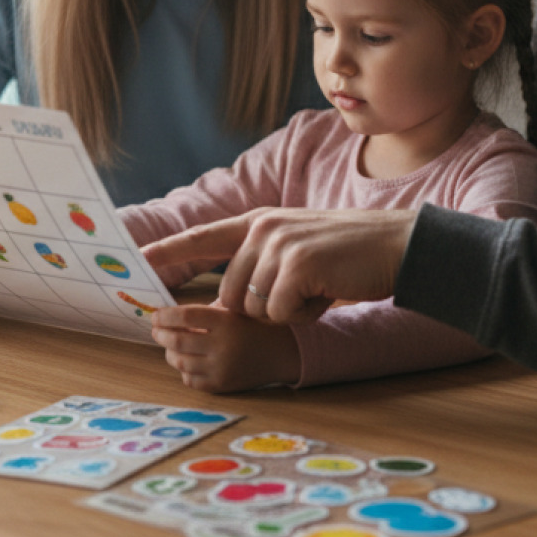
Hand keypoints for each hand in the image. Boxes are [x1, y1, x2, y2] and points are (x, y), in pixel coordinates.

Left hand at [148, 207, 415, 324]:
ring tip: (317, 288)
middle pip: (232, 294)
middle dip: (263, 310)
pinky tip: (326, 292)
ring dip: (286, 312)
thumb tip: (226, 306)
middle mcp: (262, 227)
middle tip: (302, 293)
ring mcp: (278, 243)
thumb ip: (261, 265)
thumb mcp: (298, 249)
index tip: (140, 262)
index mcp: (259, 222)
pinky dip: (304, 314)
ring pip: (254, 308)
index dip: (169, 252)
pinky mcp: (297, 263)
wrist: (396, 246)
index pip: (203, 237)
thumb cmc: (349, 256)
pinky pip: (280, 313)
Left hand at [150, 304, 301, 391]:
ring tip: (171, 345)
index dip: (165, 316)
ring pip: (179, 362)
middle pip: (178, 341)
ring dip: (170, 352)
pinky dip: (183, 370)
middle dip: (161, 335)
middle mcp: (223, 347)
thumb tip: (167, 317)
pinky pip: (189, 380)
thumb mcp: (233, 311)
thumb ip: (204, 313)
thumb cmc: (252, 326)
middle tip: (157, 331)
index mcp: (226, 322)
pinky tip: (188, 361)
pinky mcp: (221, 385)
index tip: (156, 316)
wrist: (280, 353)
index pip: (186, 317)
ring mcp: (221, 369)